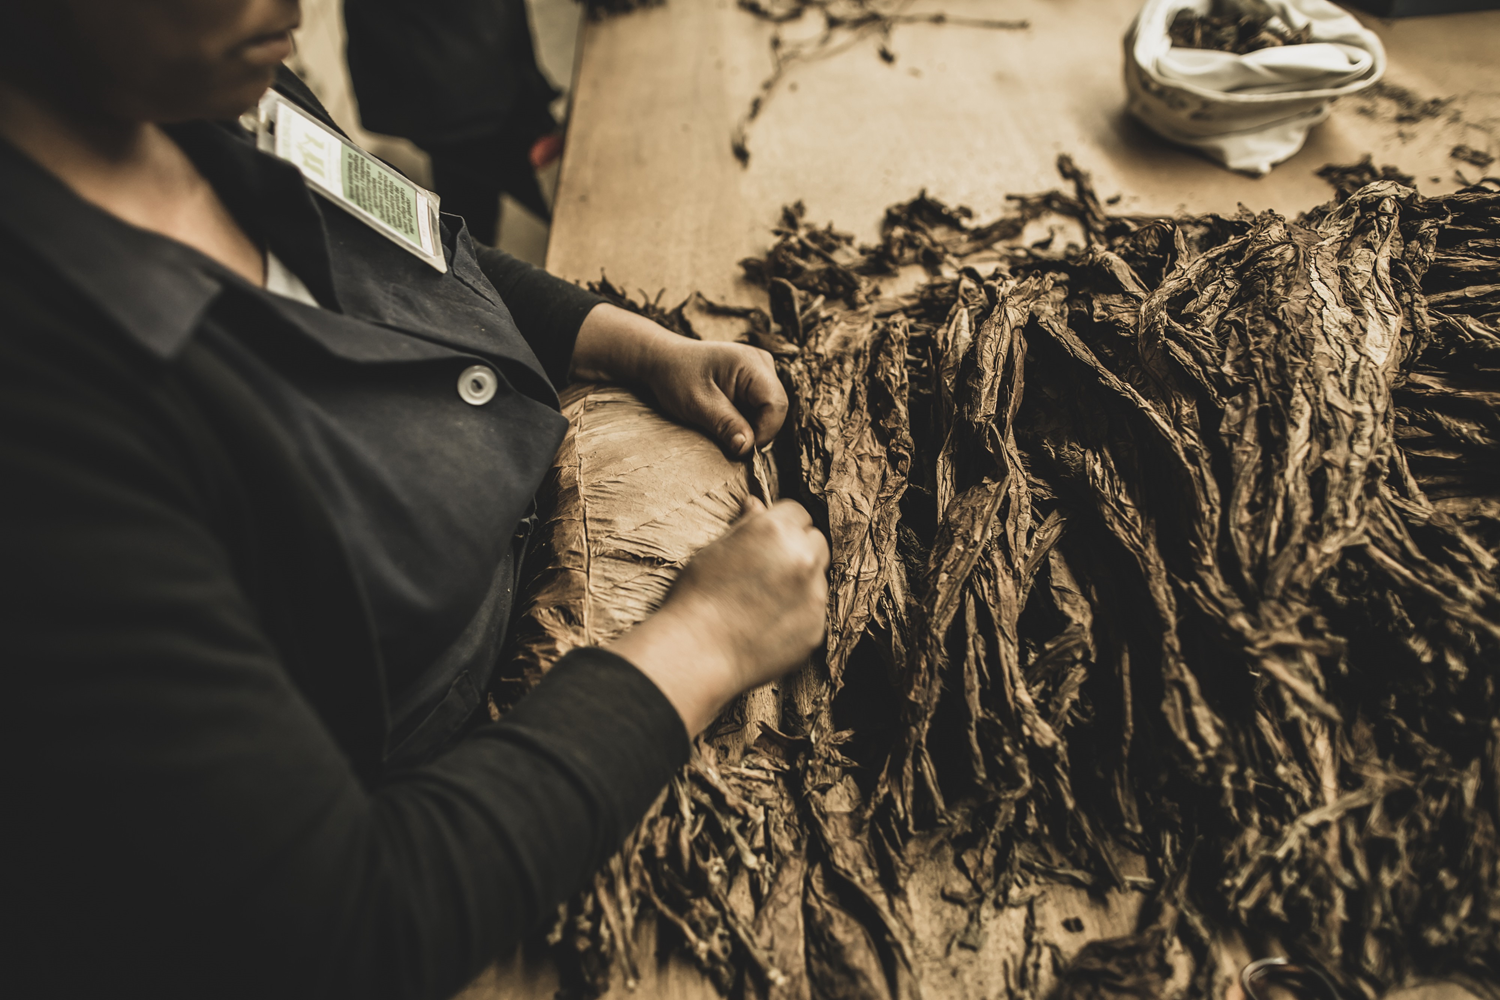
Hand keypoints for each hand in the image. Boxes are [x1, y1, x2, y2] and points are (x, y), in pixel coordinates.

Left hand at [571, 303, 786, 456]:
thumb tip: (747, 448)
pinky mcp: (756, 381)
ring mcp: (761, 371)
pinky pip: (762, 408)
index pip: (776, 405)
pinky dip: (746, 420)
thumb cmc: (675, 376)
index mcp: (751, 363)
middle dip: (756, 431)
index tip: (739, 449)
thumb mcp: (696, 403)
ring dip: (751, 427)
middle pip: (777, 409)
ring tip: (722, 425)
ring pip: (771, 411)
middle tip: (727, 440)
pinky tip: (725, 418)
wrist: (663, 361)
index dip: (764, 432)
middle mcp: (763, 363)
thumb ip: (724, 423)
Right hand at [607, 499, 828, 734]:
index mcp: (775, 531)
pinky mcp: (817, 627)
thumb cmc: (696, 597)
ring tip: (766, 599)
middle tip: (770, 568)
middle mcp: (802, 558)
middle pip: (816, 541)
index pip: (798, 512)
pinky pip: (815, 611)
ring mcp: (814, 594)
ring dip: (802, 581)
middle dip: (800, 549)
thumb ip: (745, 526)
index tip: (770, 540)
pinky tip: (770, 622)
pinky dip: (800, 612)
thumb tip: (756, 505)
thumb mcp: (715, 549)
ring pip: (819, 577)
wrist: (697, 651)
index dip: (783, 525)